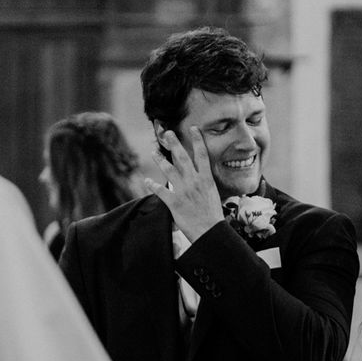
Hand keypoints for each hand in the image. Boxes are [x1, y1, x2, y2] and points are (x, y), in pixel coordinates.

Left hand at [144, 127, 223, 241]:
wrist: (210, 231)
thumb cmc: (214, 216)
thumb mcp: (214, 196)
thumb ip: (206, 186)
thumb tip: (203, 180)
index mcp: (206, 180)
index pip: (202, 155)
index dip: (198, 140)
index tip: (194, 129)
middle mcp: (194, 182)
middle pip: (183, 158)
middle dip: (174, 144)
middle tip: (167, 133)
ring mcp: (183, 191)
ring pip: (168, 170)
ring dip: (159, 160)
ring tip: (153, 151)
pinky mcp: (173, 202)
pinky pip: (160, 191)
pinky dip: (152, 185)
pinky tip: (147, 181)